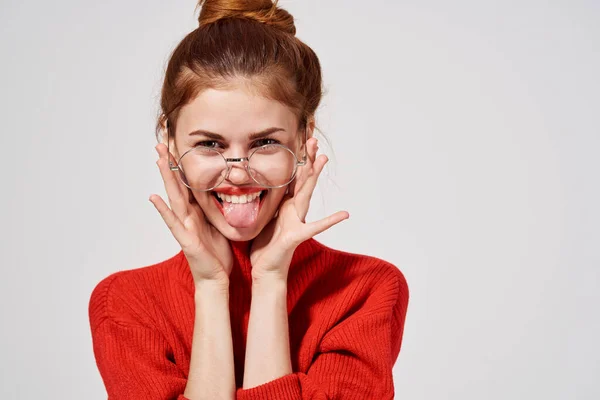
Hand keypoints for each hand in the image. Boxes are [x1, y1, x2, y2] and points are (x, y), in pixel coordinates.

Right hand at [149, 143, 232, 285]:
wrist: (216, 278)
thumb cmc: (219, 253)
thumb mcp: (222, 223)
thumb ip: (221, 207)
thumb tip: (232, 189)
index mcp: (198, 211)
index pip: (188, 182)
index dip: (182, 164)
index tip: (178, 144)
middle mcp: (188, 215)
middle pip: (177, 184)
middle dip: (169, 163)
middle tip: (161, 141)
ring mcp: (184, 226)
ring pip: (173, 196)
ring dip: (165, 177)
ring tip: (158, 158)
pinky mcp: (185, 239)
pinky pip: (173, 222)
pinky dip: (162, 209)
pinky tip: (153, 197)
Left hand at [250, 137, 348, 280]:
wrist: (265, 270)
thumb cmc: (264, 246)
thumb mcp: (261, 218)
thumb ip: (264, 202)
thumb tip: (254, 183)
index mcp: (284, 205)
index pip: (291, 177)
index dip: (296, 159)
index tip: (298, 140)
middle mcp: (293, 210)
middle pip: (302, 179)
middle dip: (307, 159)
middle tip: (313, 139)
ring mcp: (298, 221)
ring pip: (307, 193)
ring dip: (315, 175)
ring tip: (324, 158)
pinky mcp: (297, 235)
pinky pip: (315, 227)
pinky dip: (330, 220)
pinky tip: (344, 214)